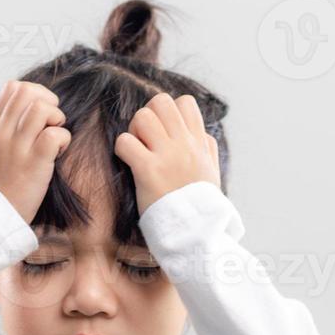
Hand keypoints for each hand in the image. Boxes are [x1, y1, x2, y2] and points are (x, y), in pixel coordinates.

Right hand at [0, 80, 70, 223]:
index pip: (11, 88)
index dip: (34, 92)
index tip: (40, 111)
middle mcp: (3, 133)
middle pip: (28, 92)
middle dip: (48, 100)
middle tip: (52, 121)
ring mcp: (17, 147)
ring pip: (42, 108)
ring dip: (56, 118)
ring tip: (55, 136)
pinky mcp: (34, 163)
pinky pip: (55, 135)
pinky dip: (63, 140)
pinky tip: (59, 152)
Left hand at [114, 93, 221, 216]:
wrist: (196, 232)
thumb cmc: (201, 205)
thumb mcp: (212, 171)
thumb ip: (207, 148)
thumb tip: (201, 133)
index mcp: (199, 143)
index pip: (185, 102)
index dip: (169, 111)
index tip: (164, 131)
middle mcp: (184, 144)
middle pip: (161, 101)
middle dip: (148, 114)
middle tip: (146, 138)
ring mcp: (167, 156)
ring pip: (142, 116)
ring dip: (134, 130)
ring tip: (138, 150)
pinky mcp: (148, 171)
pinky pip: (125, 142)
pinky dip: (122, 149)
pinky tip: (129, 162)